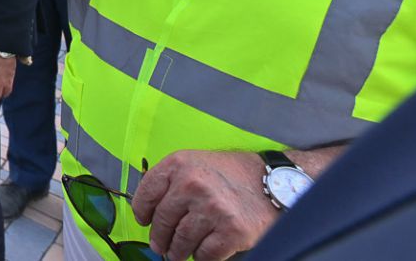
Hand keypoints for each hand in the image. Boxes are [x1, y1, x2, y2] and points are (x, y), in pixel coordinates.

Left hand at [131, 150, 275, 260]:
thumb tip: (149, 209)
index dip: (142, 211)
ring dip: (177, 251)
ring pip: (181, 241)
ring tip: (178, 252)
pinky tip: (203, 252)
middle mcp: (193, 185)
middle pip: (163, 221)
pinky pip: (205, 255)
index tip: (144, 220)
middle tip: (160, 246)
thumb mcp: (195, 164)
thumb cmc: (231, 174)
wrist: (272, 183)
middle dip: (159, 238)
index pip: (147, 193)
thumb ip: (171, 181)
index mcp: (179, 165)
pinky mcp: (232, 231)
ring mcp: (212, 209)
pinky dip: (201, 257)